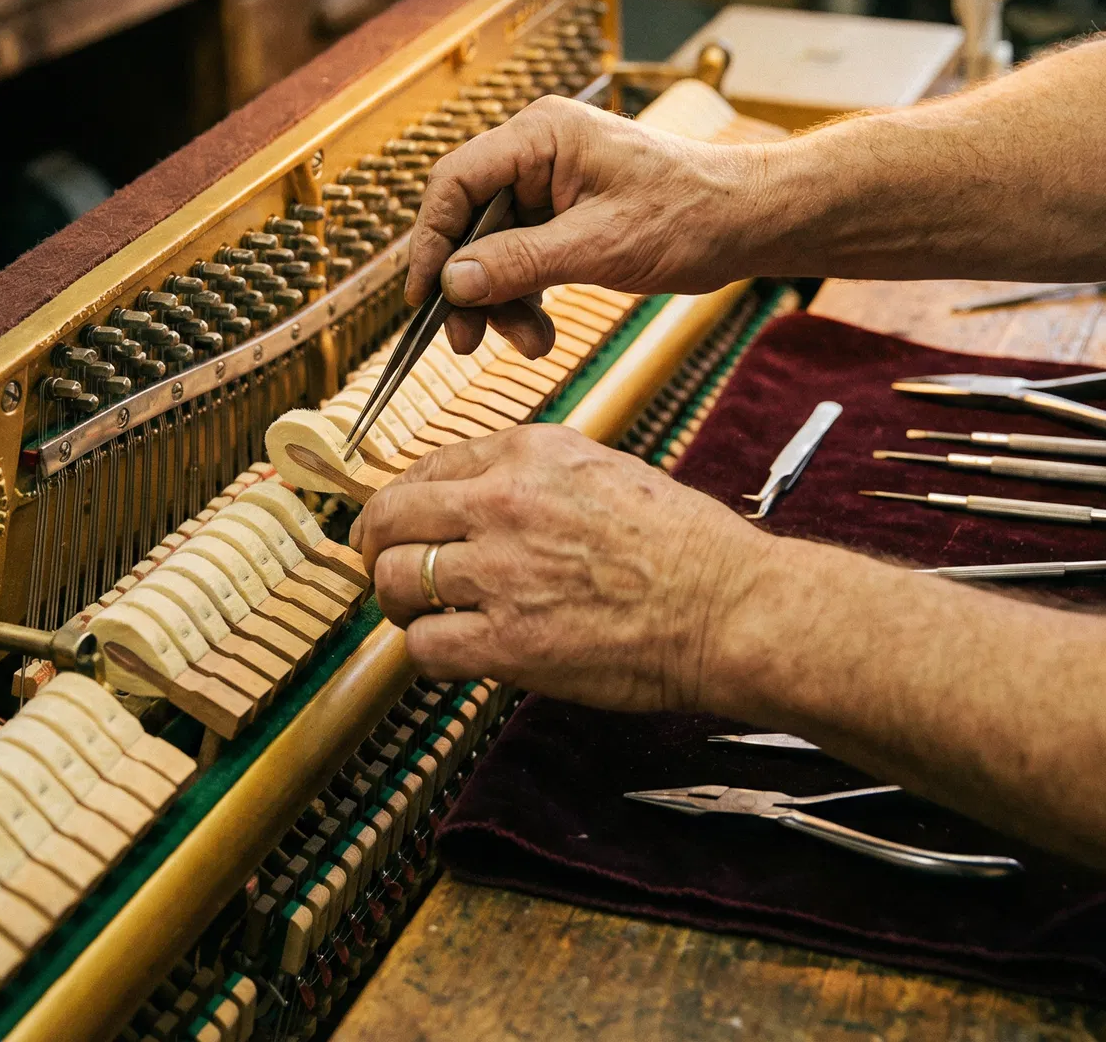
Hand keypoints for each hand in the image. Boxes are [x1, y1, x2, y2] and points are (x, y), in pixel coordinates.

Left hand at [349, 423, 771, 711]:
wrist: (728, 606)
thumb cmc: (682, 546)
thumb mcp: (602, 470)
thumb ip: (532, 477)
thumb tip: (475, 498)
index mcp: (528, 454)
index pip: (427, 467)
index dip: (406, 503)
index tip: (405, 526)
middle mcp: (503, 503)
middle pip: (390, 518)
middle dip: (377, 547)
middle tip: (386, 568)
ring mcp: (501, 573)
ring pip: (395, 580)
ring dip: (397, 601)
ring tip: (417, 614)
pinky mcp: (507, 641)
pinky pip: (422, 646)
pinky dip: (426, 652)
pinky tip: (451, 652)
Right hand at [408, 95, 767, 357]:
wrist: (748, 222)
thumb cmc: (690, 214)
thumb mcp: (598, 246)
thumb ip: (519, 263)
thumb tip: (452, 283)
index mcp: (541, 136)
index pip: (455, 182)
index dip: (431, 241)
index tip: (423, 296)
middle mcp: (537, 153)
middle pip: (470, 221)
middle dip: (469, 285)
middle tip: (465, 340)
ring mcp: (549, 185)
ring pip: (492, 249)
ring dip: (501, 302)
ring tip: (527, 344)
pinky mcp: (562, 217)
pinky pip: (521, 259)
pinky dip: (525, 299)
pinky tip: (540, 334)